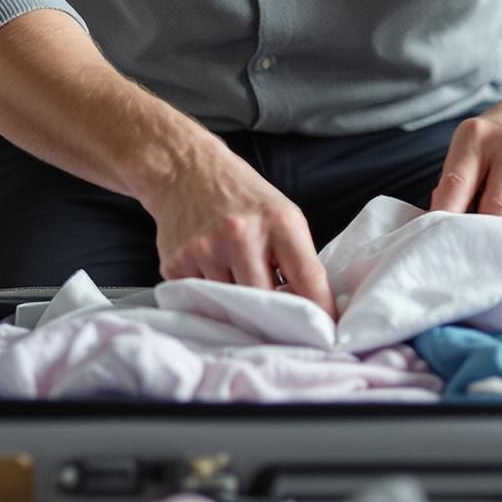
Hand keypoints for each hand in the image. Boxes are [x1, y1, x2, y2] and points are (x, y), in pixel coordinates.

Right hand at [143, 140, 333, 311]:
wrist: (185, 170)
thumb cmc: (242, 196)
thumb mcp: (282, 215)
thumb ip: (296, 258)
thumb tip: (311, 310)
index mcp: (278, 221)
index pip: (308, 278)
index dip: (319, 310)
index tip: (325, 331)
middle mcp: (241, 234)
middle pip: (265, 302)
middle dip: (271, 312)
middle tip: (272, 313)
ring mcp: (205, 249)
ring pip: (230, 304)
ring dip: (234, 301)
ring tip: (231, 272)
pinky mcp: (176, 262)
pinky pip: (199, 298)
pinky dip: (207, 291)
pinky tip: (207, 265)